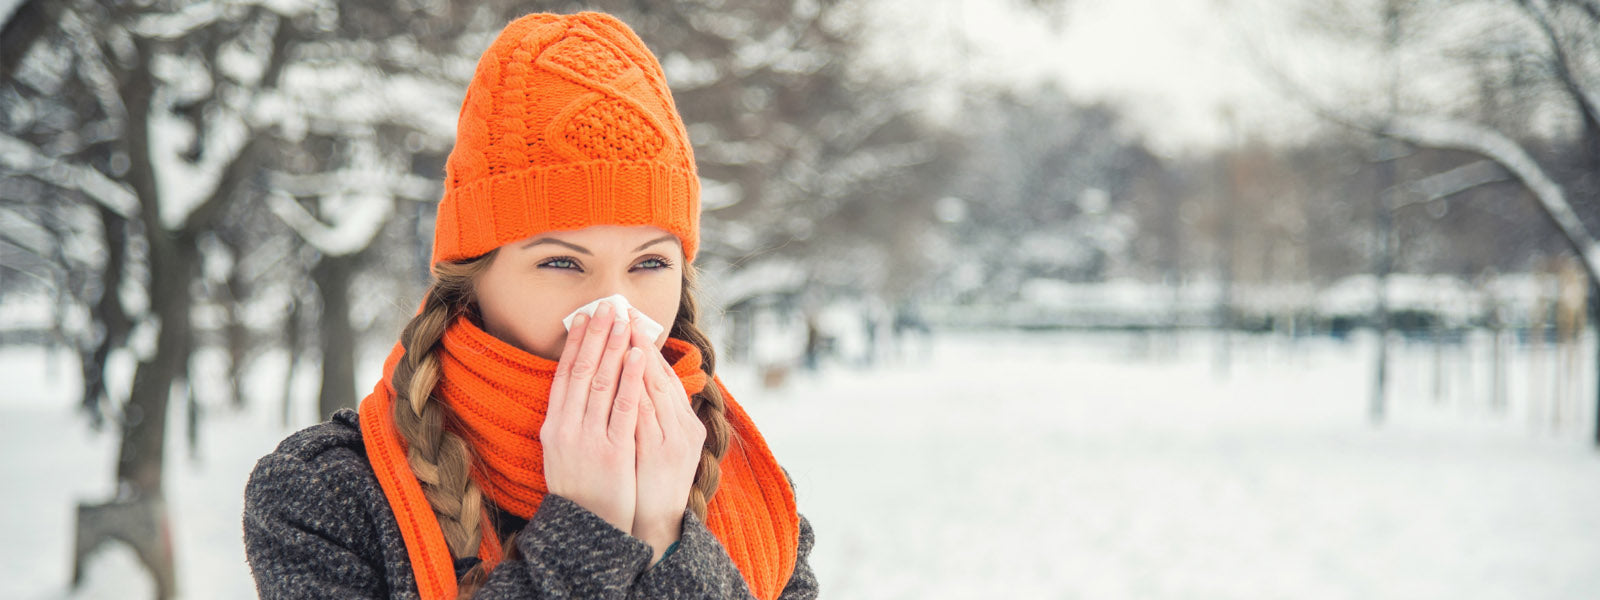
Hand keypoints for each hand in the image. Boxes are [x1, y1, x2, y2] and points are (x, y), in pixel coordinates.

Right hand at [542, 302, 641, 533]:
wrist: (587, 529)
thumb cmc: (581, 491)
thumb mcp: (562, 454)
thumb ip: (567, 421)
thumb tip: (576, 388)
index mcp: (552, 426)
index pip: (564, 375)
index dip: (575, 344)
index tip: (585, 317)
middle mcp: (566, 428)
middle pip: (582, 371)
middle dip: (596, 335)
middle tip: (608, 306)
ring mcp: (588, 439)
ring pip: (603, 382)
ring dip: (615, 347)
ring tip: (626, 321)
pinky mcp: (613, 450)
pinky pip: (624, 407)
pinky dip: (631, 378)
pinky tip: (638, 356)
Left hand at [627, 308, 707, 562]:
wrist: (655, 525)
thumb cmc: (653, 483)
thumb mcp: (658, 445)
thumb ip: (655, 414)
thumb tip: (639, 382)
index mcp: (683, 422)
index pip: (661, 374)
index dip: (643, 344)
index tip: (628, 317)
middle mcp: (683, 426)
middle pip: (658, 375)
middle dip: (637, 341)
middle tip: (621, 311)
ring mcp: (675, 439)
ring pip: (654, 389)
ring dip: (635, 358)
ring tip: (619, 329)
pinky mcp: (663, 453)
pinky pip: (646, 415)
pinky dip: (635, 390)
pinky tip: (625, 369)